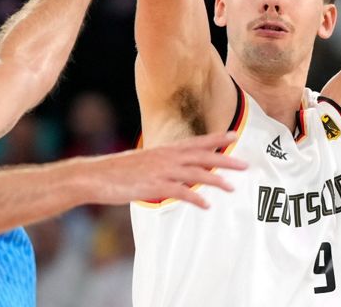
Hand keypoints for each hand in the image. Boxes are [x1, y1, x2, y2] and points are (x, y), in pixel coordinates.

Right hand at [83, 132, 246, 208]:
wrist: (95, 176)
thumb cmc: (118, 171)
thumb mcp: (144, 162)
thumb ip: (162, 165)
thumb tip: (175, 171)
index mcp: (164, 150)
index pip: (196, 142)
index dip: (216, 138)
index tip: (234, 135)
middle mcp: (166, 157)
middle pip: (202, 156)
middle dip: (225, 159)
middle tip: (245, 165)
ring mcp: (160, 171)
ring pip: (195, 173)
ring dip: (215, 180)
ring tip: (232, 187)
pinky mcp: (153, 187)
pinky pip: (179, 193)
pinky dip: (194, 198)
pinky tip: (206, 206)